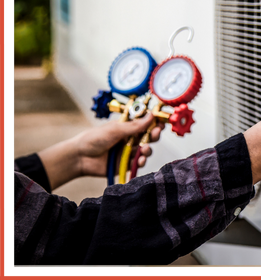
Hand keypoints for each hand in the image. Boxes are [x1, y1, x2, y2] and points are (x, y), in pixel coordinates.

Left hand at [38, 113, 163, 189]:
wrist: (80, 157)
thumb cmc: (94, 139)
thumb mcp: (115, 129)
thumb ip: (135, 126)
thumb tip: (151, 116)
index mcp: (127, 127)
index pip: (145, 124)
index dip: (154, 122)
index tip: (161, 121)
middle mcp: (129, 139)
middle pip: (148, 137)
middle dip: (154, 135)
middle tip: (156, 133)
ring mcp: (128, 152)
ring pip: (145, 150)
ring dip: (148, 149)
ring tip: (145, 149)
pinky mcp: (125, 164)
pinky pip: (138, 163)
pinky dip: (141, 161)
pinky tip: (140, 160)